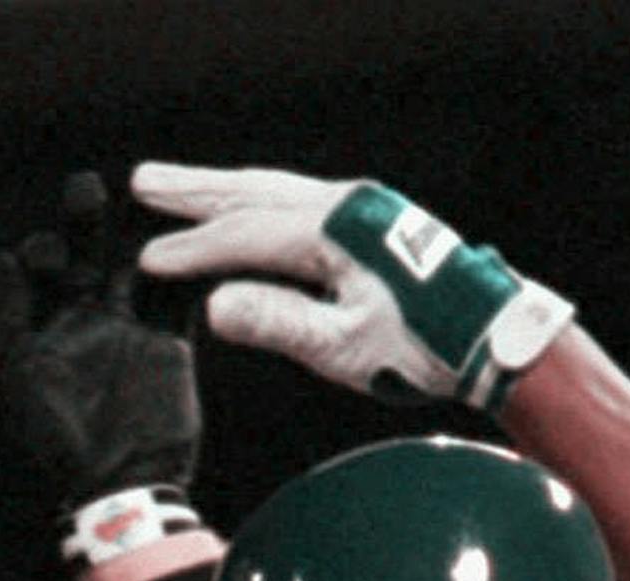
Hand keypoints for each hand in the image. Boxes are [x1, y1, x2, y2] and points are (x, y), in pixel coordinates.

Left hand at [0, 169, 201, 506]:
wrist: (119, 482)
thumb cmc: (58, 438)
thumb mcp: (19, 376)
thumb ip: (6, 316)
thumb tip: (2, 256)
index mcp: (51, 325)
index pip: (45, 266)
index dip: (43, 249)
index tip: (48, 259)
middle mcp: (93, 319)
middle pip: (91, 250)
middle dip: (86, 217)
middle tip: (86, 187)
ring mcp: (135, 328)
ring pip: (141, 261)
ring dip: (143, 228)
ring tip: (144, 194)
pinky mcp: (173, 341)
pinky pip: (184, 293)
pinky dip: (191, 263)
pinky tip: (194, 232)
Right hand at [131, 162, 572, 410]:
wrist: (488, 334)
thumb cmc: (422, 346)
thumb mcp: (345, 348)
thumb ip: (279, 323)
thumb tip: (215, 305)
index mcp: (335, 231)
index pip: (246, 236)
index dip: (194, 250)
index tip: (148, 261)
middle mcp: (345, 205)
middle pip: (252, 193)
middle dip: (195, 192)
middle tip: (142, 183)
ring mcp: (359, 208)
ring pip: (273, 190)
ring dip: (222, 188)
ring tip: (176, 186)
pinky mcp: (368, 222)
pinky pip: (295, 201)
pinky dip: (256, 201)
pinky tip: (243, 208)